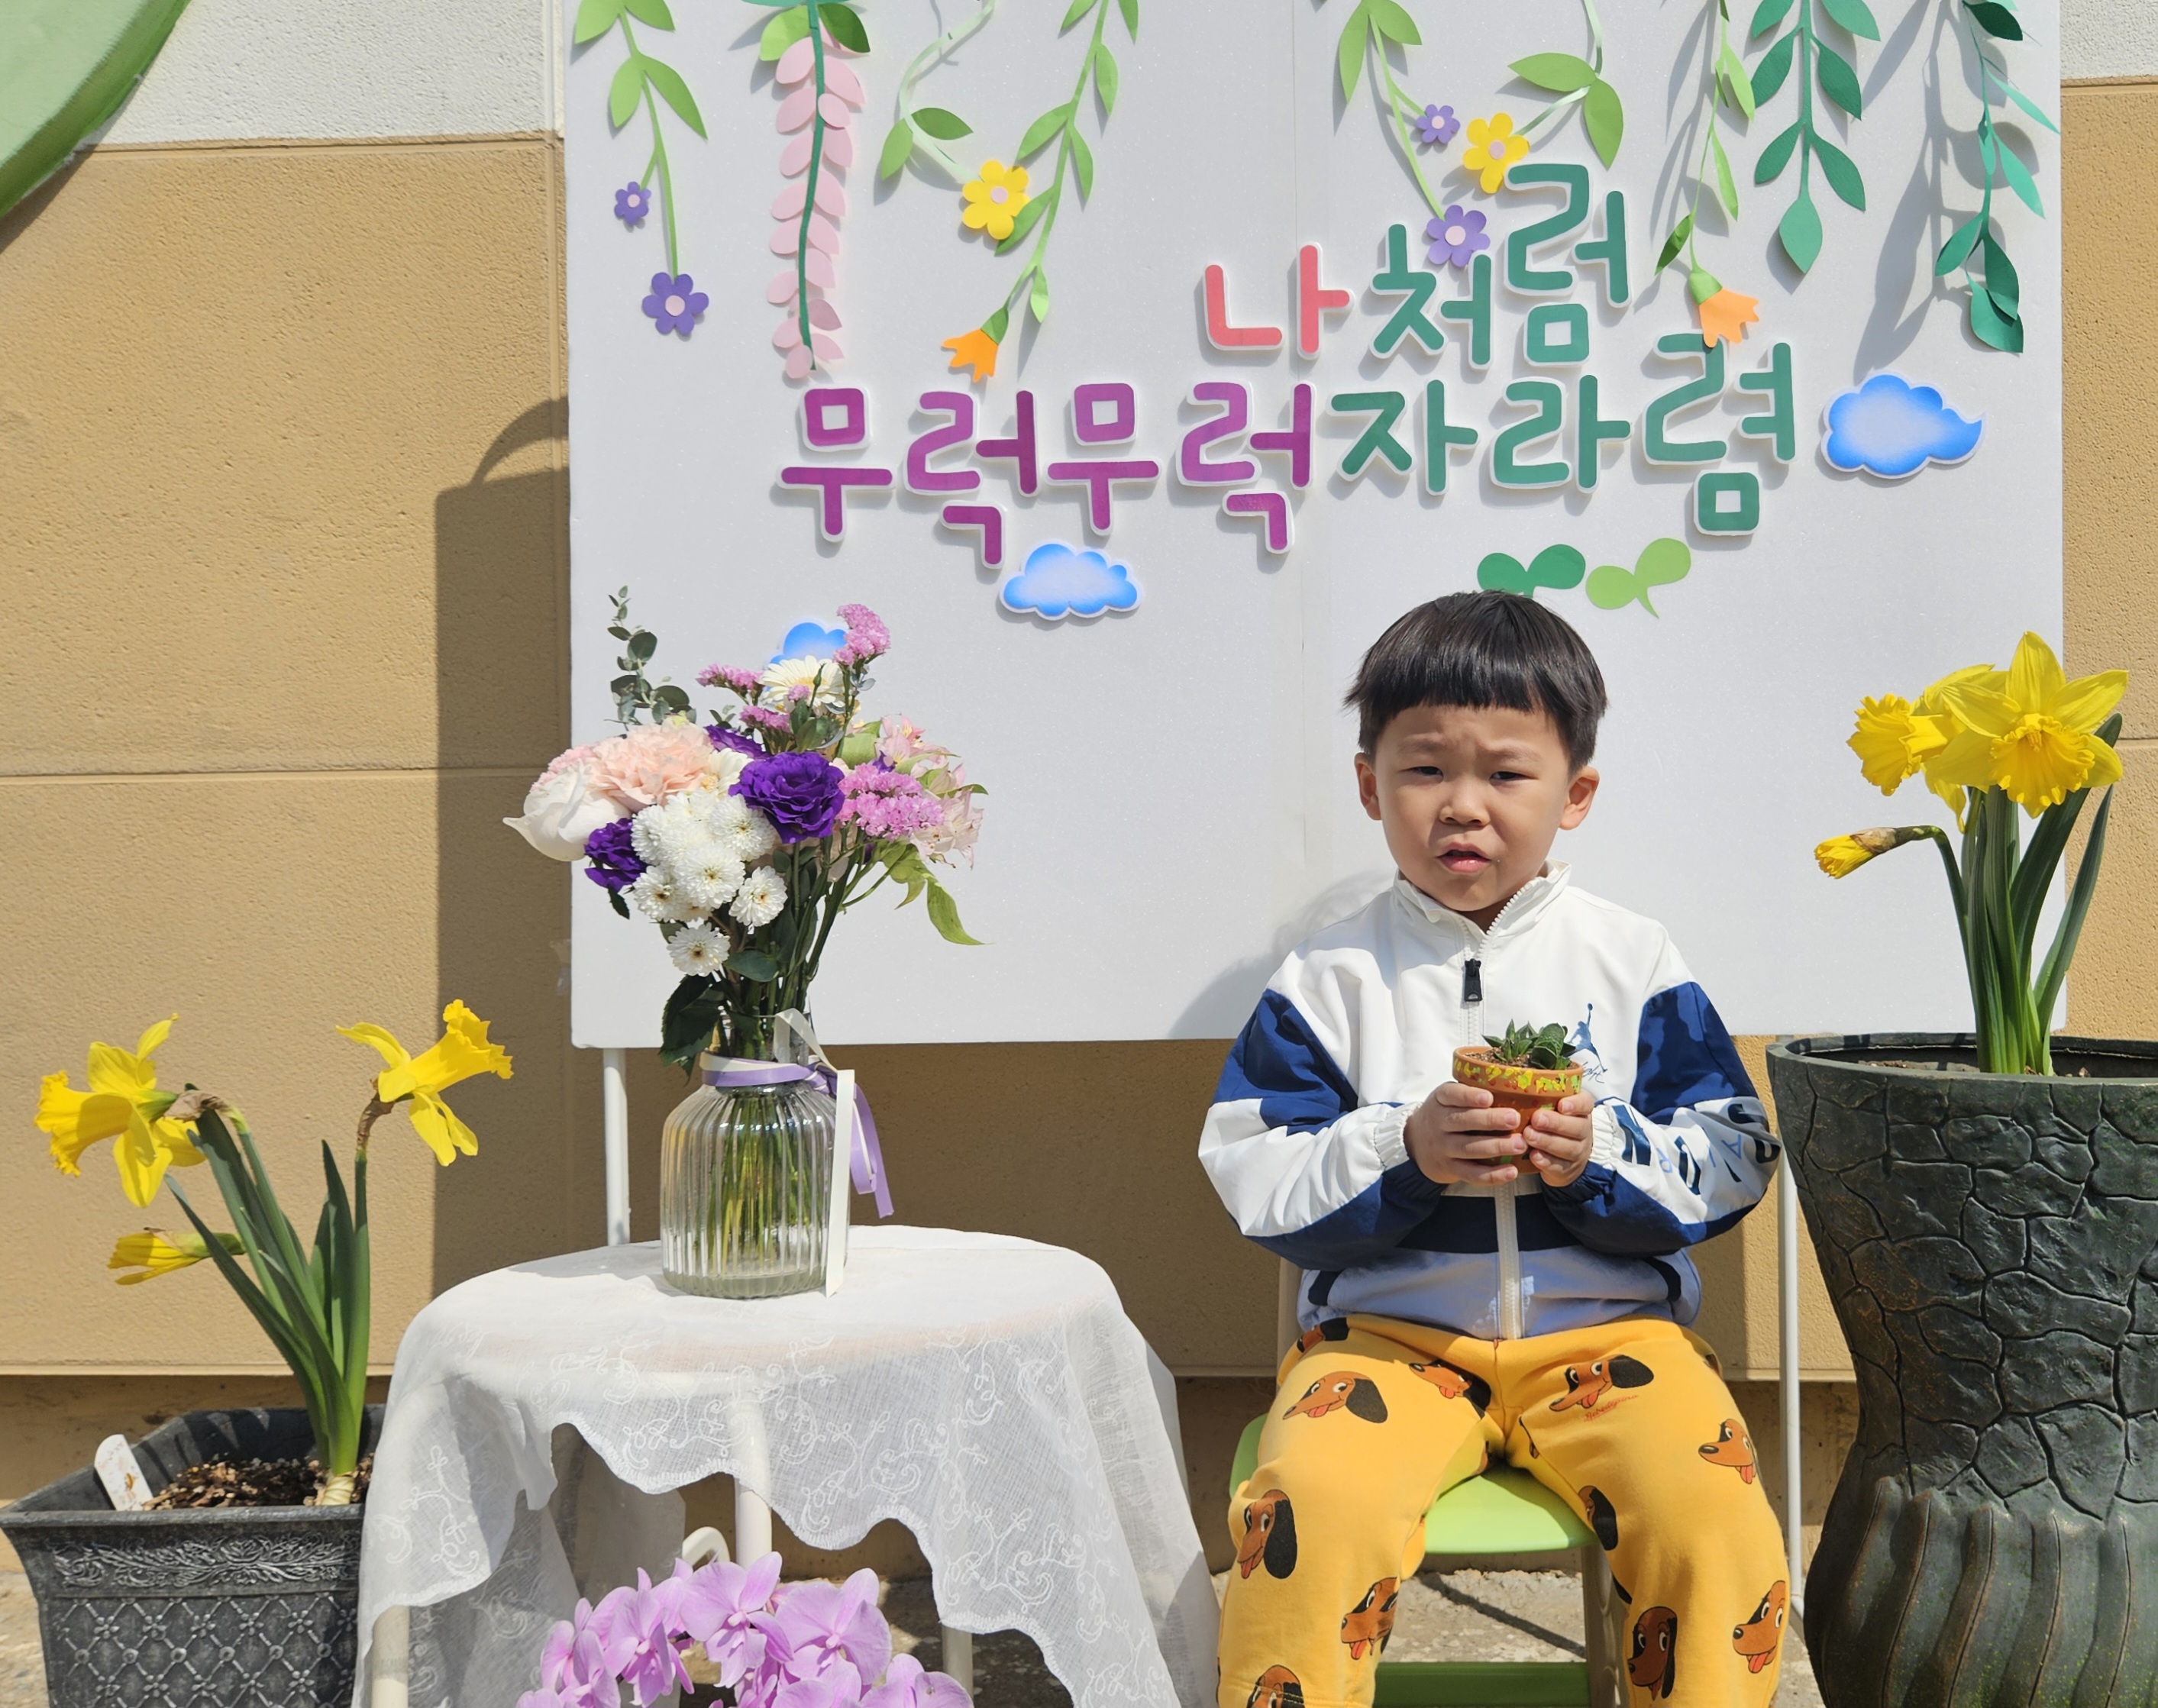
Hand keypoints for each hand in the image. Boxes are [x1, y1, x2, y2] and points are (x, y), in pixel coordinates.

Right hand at [1404, 1080, 1527, 1186]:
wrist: (1416, 1143)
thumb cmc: (1444, 1115)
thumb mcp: (1448, 1098)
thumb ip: (1470, 1092)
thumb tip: (1511, 1086)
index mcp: (1440, 1100)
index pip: (1451, 1095)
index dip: (1469, 1096)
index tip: (1488, 1097)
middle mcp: (1438, 1123)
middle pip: (1462, 1121)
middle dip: (1490, 1120)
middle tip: (1514, 1118)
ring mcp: (1443, 1148)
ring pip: (1469, 1148)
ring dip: (1496, 1147)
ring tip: (1520, 1144)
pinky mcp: (1450, 1169)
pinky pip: (1472, 1174)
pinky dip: (1492, 1175)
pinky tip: (1511, 1171)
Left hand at [1523, 1093, 1595, 1186]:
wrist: (1564, 1158)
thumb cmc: (1551, 1123)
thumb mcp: (1550, 1107)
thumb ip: (1540, 1096)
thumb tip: (1512, 1081)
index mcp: (1580, 1110)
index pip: (1585, 1103)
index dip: (1576, 1104)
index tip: (1562, 1105)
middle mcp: (1583, 1130)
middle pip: (1577, 1126)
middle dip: (1556, 1123)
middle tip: (1536, 1119)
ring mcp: (1578, 1151)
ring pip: (1568, 1147)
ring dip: (1547, 1141)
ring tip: (1528, 1136)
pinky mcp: (1567, 1169)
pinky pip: (1560, 1166)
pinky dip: (1546, 1161)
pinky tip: (1534, 1156)